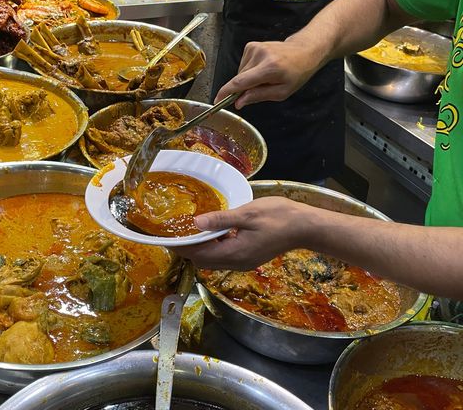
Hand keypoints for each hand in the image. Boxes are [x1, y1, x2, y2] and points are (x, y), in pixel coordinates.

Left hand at [171, 197, 314, 269]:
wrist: (305, 226)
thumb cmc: (278, 216)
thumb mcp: (247, 214)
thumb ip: (221, 220)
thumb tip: (196, 223)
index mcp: (235, 253)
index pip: (200, 255)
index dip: (183, 248)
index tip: (170, 236)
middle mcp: (237, 262)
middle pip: (204, 261)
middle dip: (189, 249)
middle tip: (176, 232)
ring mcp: (244, 262)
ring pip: (213, 260)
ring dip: (201, 248)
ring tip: (190, 230)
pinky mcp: (249, 257)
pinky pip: (224, 256)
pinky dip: (214, 246)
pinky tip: (212, 231)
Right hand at [214, 40, 320, 107]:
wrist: (304, 50)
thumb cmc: (296, 72)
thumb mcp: (282, 92)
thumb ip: (258, 96)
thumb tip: (239, 102)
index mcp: (269, 68)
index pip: (240, 82)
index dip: (226, 92)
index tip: (217, 100)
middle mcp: (260, 55)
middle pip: (239, 79)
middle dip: (244, 88)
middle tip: (261, 88)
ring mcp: (254, 48)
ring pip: (240, 73)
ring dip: (248, 79)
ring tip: (265, 77)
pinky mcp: (251, 45)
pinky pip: (243, 65)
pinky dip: (249, 71)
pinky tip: (262, 69)